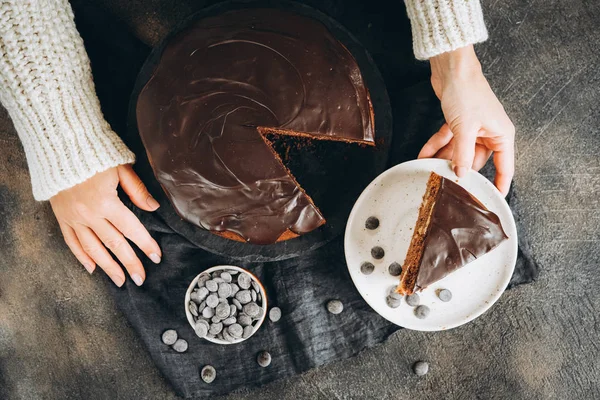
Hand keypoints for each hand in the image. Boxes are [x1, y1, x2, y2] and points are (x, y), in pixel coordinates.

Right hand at [50, 165, 160, 286]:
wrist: (59, 145)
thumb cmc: (94, 153)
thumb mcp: (121, 167)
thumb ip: (137, 190)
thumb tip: (153, 208)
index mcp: (106, 202)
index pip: (131, 229)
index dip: (145, 245)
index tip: (156, 257)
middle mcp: (89, 214)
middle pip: (114, 244)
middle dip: (129, 263)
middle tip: (140, 278)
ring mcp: (74, 218)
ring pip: (93, 249)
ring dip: (108, 266)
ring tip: (120, 280)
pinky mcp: (61, 217)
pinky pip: (72, 242)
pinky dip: (82, 257)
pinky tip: (92, 269)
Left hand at [418, 45, 514, 195]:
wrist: (452, 68)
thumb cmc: (467, 92)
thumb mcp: (465, 129)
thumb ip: (463, 154)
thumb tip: (461, 175)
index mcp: (501, 134)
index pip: (505, 167)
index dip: (499, 185)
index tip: (492, 201)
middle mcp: (489, 132)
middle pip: (475, 161)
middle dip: (459, 170)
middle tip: (446, 185)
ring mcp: (472, 128)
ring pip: (457, 151)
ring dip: (443, 159)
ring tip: (429, 171)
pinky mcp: (457, 122)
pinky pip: (447, 140)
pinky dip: (435, 147)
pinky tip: (422, 157)